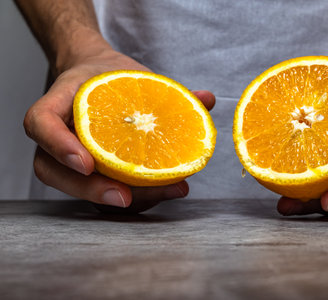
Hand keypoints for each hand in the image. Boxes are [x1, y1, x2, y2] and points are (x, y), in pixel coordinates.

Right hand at [24, 49, 214, 212]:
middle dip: (91, 190)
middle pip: (54, 172)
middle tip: (125, 196)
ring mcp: (69, 159)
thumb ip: (168, 90)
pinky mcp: (92, 173)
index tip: (88, 162)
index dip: (59, 146)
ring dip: (123, 199)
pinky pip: (104, 191)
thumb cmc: (111, 78)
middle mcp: (56, 137)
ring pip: (81, 190)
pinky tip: (172, 188)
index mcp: (57, 105)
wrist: (102, 82)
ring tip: (169, 190)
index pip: (40, 124)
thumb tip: (207, 98)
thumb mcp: (132, 74)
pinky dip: (138, 196)